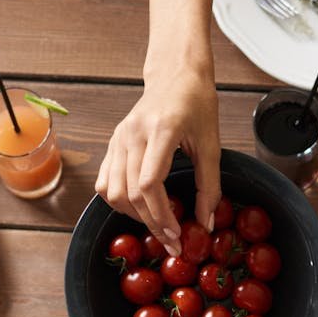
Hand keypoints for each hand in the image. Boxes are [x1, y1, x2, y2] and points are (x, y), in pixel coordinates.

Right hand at [95, 67, 220, 256]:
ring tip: (156, 224)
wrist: (176, 75)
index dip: (161, 215)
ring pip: (112, 191)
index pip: (149, 183)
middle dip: (151, 223)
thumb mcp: (212, 144)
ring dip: (133, 215)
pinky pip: (105, 181)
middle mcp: (133, 134)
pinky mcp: (112, 142)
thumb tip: (206, 224)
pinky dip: (119, 201)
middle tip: (171, 241)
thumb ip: (209, 186)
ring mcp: (118, 138)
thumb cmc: (197, 104)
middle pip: (130, 193)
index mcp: (161, 131)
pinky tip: (139, 208)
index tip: (177, 234)